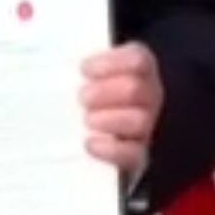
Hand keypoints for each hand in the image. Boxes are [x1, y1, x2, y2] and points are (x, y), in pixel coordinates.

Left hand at [80, 42, 163, 172]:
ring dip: (109, 119)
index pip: (138, 59)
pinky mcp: (138, 155)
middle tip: (83, 97)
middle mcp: (148, 97)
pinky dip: (110, 149)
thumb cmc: (93, 96)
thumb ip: (84, 70)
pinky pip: (133, 154)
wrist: (100, 135)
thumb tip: (65, 69)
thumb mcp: (92, 75)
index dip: (111, 63)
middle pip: (134, 89)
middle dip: (104, 92)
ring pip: (138, 120)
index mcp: (141, 71)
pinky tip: (90, 143)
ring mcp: (146, 127)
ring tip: (88, 119)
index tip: (85, 70)